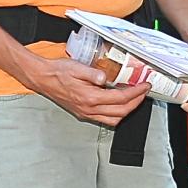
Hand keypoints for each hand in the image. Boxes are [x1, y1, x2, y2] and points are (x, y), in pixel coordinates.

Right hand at [33, 57, 149, 126]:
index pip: (120, 98)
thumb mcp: (76, 67)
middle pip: (121, 111)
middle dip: (136, 102)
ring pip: (114, 119)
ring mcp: (86, 113)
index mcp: (89, 97)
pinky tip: (119, 105)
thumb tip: (105, 78)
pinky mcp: (83, 113)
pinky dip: (116, 114)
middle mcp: (89, 109)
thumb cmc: (58, 72)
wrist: (43, 78)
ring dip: (128, 110)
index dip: (136, 93)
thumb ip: (92, 73)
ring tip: (135, 98)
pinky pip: (105, 120)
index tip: (144, 86)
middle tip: (144, 91)